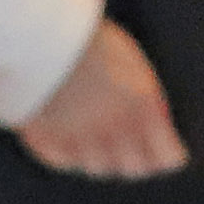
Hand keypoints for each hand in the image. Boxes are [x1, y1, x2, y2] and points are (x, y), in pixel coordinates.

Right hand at [13, 21, 187, 180]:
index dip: (166, 153)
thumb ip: (146, 99)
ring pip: (98, 167)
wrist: (35, 34)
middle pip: (134, 169)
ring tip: (91, 131)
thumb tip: (158, 127)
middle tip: (126, 142)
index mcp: (142, 107)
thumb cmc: (88, 41)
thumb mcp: (131, 63)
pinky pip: (66, 162)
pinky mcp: (48, 144)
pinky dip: (67, 153)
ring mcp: (81, 141)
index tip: (162, 147)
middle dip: (133, 158)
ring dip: (99, 155)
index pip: (168, 158)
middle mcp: (115, 130)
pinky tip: (65, 131)